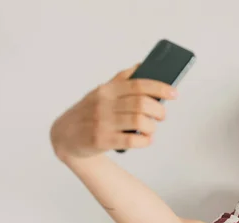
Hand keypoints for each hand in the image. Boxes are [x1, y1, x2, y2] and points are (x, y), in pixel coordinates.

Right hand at [50, 64, 177, 160]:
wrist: (64, 136)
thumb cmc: (89, 112)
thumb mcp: (101, 92)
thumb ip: (121, 80)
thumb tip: (143, 65)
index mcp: (107, 90)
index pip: (138, 84)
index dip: (160, 87)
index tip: (174, 92)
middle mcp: (104, 104)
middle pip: (142, 104)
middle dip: (159, 110)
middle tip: (162, 115)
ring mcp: (102, 122)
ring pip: (139, 121)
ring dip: (152, 126)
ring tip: (151, 129)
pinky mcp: (101, 140)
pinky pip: (131, 140)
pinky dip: (144, 141)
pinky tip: (145, 140)